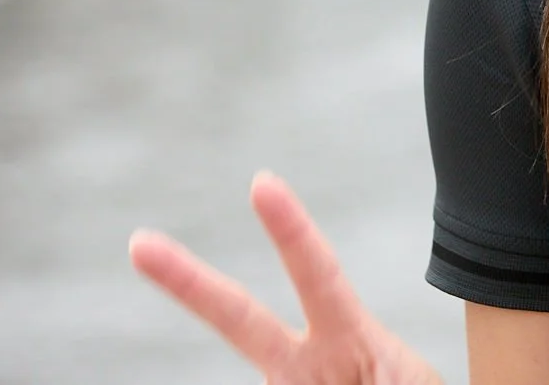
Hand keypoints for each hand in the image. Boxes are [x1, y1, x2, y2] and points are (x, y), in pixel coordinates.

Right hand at [130, 171, 441, 384]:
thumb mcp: (409, 384)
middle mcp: (306, 363)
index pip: (317, 274)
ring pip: (266, 379)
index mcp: (350, 336)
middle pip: (239, 318)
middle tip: (140, 242)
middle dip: (189, 282)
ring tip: (354, 380)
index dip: (291, 230)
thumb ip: (375, 374)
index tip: (262, 183)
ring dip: (303, 381)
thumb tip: (302, 376)